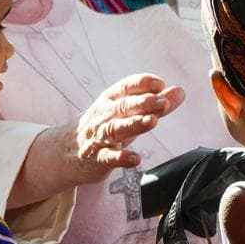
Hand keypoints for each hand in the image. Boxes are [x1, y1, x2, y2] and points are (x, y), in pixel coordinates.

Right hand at [70, 73, 184, 181]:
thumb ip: (153, 104)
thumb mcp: (126, 114)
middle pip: (122, 107)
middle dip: (143, 103)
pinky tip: (135, 158)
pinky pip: (108, 158)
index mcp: (109, 101)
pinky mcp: (96, 159)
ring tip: (152, 121)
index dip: (141, 84)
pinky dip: (121, 158)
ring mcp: (98, 138)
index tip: (159, 84)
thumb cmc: (102, 129)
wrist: (65, 154)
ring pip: (115, 129)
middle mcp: (103, 116)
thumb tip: (179, 92)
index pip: (124, 87)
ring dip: (134, 124)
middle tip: (163, 102)